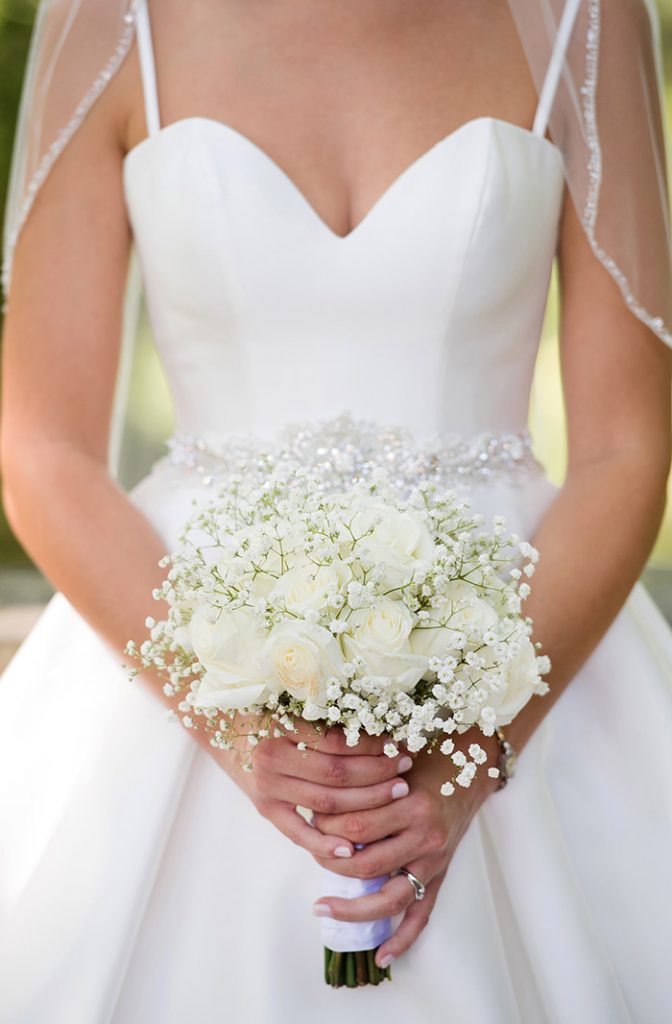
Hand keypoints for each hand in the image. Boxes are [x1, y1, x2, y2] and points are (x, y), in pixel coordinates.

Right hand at [210, 719, 415, 865]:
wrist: (238, 736)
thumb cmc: (277, 717)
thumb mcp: (300, 709)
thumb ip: (333, 718)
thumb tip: (387, 720)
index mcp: (282, 728)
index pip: (338, 742)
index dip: (372, 745)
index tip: (398, 744)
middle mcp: (272, 759)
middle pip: (336, 774)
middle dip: (377, 773)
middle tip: (405, 768)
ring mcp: (268, 789)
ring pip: (326, 803)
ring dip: (366, 801)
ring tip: (395, 792)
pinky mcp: (267, 811)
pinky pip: (299, 833)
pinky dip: (326, 843)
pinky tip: (352, 848)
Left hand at [310, 726, 500, 967]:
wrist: (468, 772)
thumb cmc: (424, 765)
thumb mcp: (393, 767)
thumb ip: (363, 786)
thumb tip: (319, 808)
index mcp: (410, 804)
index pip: (357, 826)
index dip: (327, 829)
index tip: (310, 823)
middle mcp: (424, 835)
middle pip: (366, 863)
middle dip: (332, 864)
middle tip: (313, 857)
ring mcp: (434, 861)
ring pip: (389, 897)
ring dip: (352, 908)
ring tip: (323, 909)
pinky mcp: (441, 877)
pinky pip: (422, 916)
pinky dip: (403, 940)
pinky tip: (382, 956)